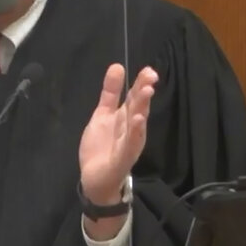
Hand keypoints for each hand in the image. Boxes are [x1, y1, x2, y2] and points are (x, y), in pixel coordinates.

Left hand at [78, 64, 157, 236]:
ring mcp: (129, 142)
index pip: (135, 97)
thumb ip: (110, 93)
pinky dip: (135, 131)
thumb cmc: (102, 146)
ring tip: (146, 92)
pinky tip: (138, 120)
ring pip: (137, 122)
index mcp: (126, 117)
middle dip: (144, 91)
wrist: (95, 179)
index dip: (140, 83)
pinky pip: (130, 143)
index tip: (148, 70)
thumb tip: (117, 66)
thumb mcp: (102, 115)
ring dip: (142, 107)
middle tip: (150, 75)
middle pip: (139, 107)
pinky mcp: (124, 156)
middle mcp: (132, 128)